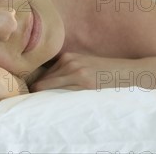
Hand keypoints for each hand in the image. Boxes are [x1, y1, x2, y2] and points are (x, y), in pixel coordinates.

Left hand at [30, 52, 145, 91]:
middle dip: (36, 88)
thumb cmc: (104, 71)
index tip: (28, 90)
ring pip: (50, 84)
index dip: (36, 81)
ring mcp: (76, 70)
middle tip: (28, 97)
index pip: (44, 70)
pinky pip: (62, 89)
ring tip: (37, 100)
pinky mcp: (83, 80)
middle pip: (44, 77)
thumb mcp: (84, 65)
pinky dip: (53, 95)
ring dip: (42, 92)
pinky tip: (50, 99)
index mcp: (68, 56)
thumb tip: (47, 82)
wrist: (126, 71)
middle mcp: (69, 60)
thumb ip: (67, 70)